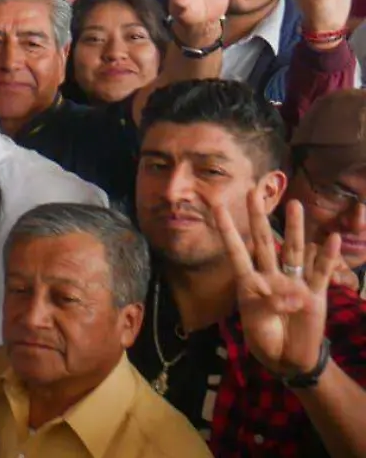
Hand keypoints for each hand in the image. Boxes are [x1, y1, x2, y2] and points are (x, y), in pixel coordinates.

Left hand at [216, 187, 342, 378]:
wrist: (288, 359)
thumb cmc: (265, 340)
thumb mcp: (256, 323)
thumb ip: (268, 304)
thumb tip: (290, 292)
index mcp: (248, 282)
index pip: (235, 250)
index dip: (227, 229)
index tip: (216, 205)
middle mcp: (270, 276)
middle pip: (264, 241)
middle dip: (258, 217)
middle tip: (253, 190)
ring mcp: (293, 282)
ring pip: (293, 250)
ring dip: (294, 228)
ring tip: (294, 204)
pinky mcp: (315, 294)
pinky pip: (321, 272)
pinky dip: (327, 256)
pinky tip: (332, 239)